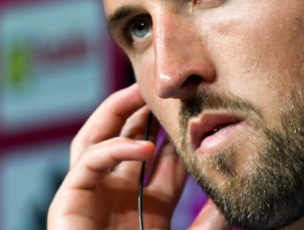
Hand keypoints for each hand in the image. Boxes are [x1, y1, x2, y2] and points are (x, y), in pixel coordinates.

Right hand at [47, 84, 230, 229]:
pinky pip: (88, 162)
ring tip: (140, 92)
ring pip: (96, 138)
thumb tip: (235, 202)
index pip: (160, 161)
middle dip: (142, 113)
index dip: (175, 134)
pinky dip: (114, 149)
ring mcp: (89, 197)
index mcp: (145, 210)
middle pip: (124, 141)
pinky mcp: (68, 201)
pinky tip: (143, 145)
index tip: (194, 108)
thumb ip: (207, 226)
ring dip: (116, 113)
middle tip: (164, 87)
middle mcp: (115, 198)